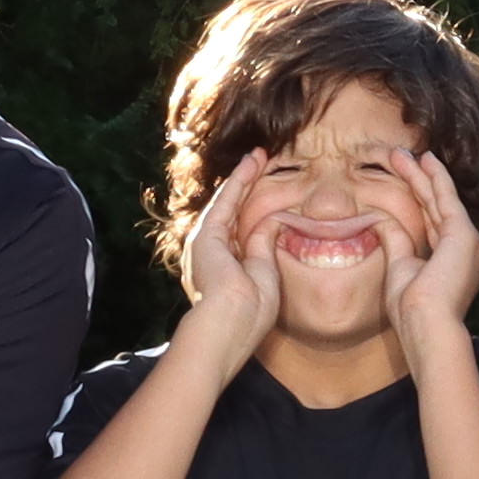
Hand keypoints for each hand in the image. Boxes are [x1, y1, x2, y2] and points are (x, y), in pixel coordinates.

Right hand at [167, 161, 283, 367]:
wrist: (229, 323)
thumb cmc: (251, 312)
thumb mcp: (264, 272)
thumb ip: (264, 245)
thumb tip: (273, 221)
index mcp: (224, 267)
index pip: (239, 230)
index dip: (252, 208)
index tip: (267, 190)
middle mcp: (210, 253)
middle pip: (230, 211)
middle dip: (245, 186)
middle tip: (260, 162)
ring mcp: (205, 243)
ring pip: (226, 202)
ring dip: (242, 178)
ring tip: (258, 156)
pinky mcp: (206, 235)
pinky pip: (225, 202)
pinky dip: (238, 181)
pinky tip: (250, 164)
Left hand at [394, 154, 478, 349]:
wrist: (427, 324)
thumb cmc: (413, 309)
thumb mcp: (400, 267)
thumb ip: (395, 241)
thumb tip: (380, 218)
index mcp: (457, 262)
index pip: (435, 223)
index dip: (420, 200)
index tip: (405, 179)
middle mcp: (470, 250)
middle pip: (439, 208)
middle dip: (420, 182)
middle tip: (402, 157)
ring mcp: (470, 242)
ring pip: (441, 200)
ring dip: (424, 175)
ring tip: (405, 153)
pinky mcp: (463, 235)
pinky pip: (446, 199)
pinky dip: (435, 178)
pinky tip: (425, 160)